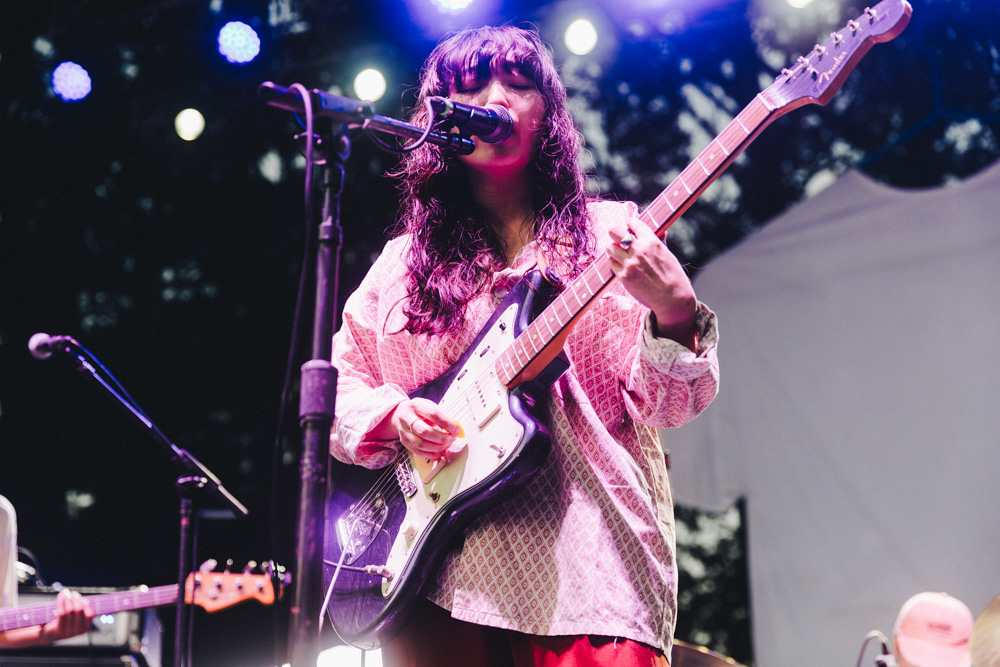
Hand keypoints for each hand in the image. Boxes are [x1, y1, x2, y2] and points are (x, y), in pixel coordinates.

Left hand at [42, 589, 93, 641]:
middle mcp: (77, 631)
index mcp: (84, 628)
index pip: (90, 615)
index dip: (87, 605)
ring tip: (66, 593)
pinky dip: (61, 603)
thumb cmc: (63, 623)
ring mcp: (67, 631)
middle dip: (76, 599)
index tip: (83, 598)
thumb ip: (79, 610)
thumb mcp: (73, 619)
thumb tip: (81, 598)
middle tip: (72, 593)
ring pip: (70, 611)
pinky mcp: (58, 629)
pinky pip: (61, 613)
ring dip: (68, 599)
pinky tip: (60, 597)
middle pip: (79, 611)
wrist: (48, 634)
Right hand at [390, 398, 462, 458]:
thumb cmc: (418, 410)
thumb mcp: (429, 406)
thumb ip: (441, 416)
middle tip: (452, 439)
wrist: (399, 414)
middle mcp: (407, 418)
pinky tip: (439, 452)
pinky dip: (431, 454)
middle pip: (425, 431)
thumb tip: (454, 429)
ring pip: (420, 444)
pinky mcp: (404, 441)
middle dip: (442, 438)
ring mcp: (404, 430)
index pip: (433, 414)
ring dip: (437, 447)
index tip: (457, 430)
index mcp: (416, 405)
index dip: (447, 424)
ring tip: (447, 445)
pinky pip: (417, 452)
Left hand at [606, 221, 698, 348]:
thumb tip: (662, 231)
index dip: (629, 222)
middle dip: (615, 231)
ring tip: (618, 251)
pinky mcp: (623, 276)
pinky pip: (611, 263)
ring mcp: (629, 263)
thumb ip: (659, 242)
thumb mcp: (668, 255)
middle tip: (616, 235)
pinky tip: (619, 263)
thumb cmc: (673, 276)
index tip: (627, 223)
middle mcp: (639, 250)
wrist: (672, 299)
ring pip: (610, 247)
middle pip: (615, 231)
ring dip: (613, 247)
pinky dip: (614, 261)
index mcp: (651, 242)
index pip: (634, 223)